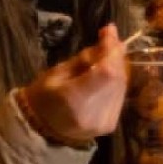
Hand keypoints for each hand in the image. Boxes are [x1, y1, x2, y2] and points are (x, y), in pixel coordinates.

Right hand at [23, 23, 127, 144]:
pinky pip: (120, 95)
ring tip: (104, 59)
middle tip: (108, 42)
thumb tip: (113, 38)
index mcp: (73, 100)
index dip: (112, 50)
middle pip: (117, 77)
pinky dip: (116, 82)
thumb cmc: (43, 98)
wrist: (40, 132)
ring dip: (117, 68)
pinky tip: (105, 77)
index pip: (106, 71)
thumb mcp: (57, 73)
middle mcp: (93, 114)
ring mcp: (104, 122)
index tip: (109, 31)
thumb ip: (87, 57)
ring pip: (122, 85)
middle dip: (116, 56)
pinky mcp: (111, 124)